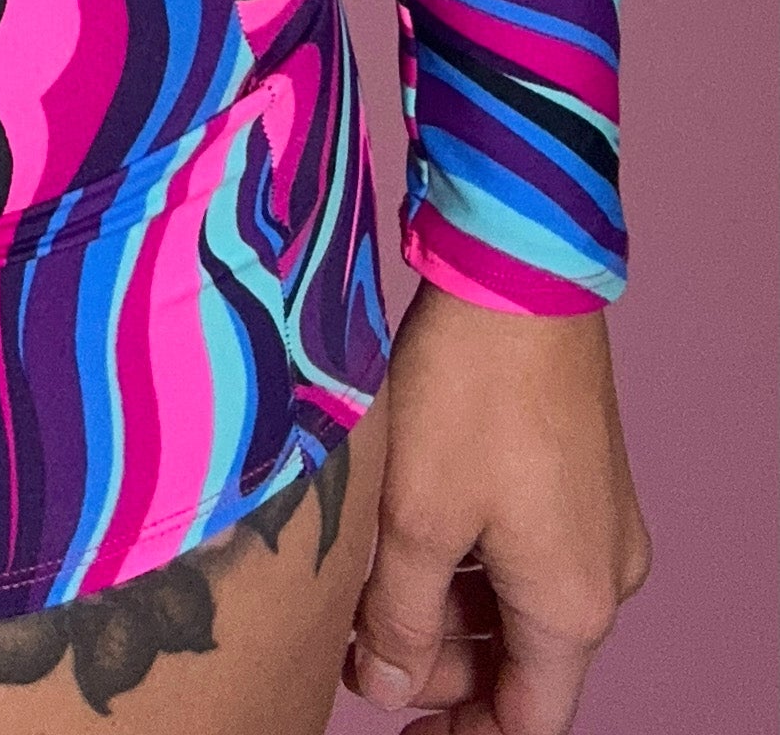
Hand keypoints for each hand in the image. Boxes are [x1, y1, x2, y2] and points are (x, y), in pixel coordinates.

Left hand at [348, 282, 650, 730]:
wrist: (518, 275)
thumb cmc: (469, 394)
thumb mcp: (416, 519)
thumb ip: (400, 620)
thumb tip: (388, 690)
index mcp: (573, 606)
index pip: (530, 717)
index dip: (462, 731)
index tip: (398, 722)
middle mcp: (603, 573)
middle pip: (526, 662)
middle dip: (444, 667)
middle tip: (361, 651)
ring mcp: (599, 520)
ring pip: (521, 601)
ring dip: (451, 611)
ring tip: (370, 595)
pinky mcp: (581, 473)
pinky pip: (529, 549)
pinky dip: (472, 560)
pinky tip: (410, 539)